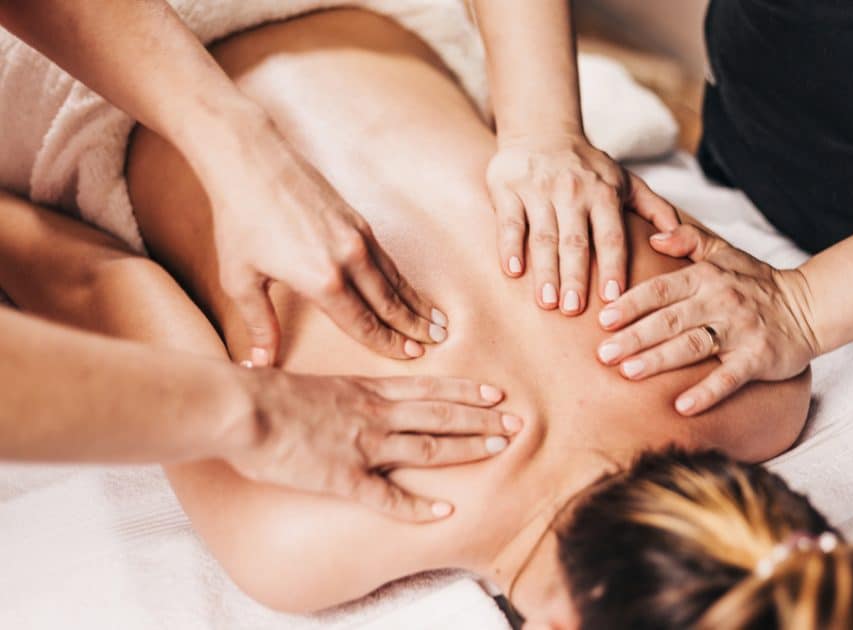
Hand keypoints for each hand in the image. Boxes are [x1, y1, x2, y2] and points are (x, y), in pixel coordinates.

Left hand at [193, 110, 447, 366]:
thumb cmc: (239, 220)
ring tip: (438, 320)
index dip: (388, 343)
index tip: (411, 356)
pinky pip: (386, 258)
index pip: (363, 323)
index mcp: (321, 280)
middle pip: (389, 303)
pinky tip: (408, 287)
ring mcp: (356, 237)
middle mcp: (348, 260)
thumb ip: (259, 325)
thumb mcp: (240, 280)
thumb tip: (261, 364)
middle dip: (414, 326)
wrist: (250, 160)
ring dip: (416, 302)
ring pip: (394, 279)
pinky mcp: (357, 219)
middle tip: (438, 342)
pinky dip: (402, 278)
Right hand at [227, 371, 521, 521]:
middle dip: (483, 418)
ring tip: (502, 448)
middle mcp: (374, 414)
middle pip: (441, 414)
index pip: (429, 388)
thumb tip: (346, 398)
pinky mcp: (344, 477)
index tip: (495, 391)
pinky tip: (444, 512)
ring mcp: (363, 445)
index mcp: (366, 391)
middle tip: (519, 422)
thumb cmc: (268, 394)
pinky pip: (388, 497)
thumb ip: (340, 393)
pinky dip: (418, 506)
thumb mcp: (315, 385)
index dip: (466, 390)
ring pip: (428, 446)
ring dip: (468, 447)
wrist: (242, 408)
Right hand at [486, 132, 679, 314]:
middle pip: (575, 241)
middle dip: (574, 277)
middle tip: (573, 309)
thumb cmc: (586, 167)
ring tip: (547, 302)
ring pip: (543, 237)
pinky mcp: (508, 189)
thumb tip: (680, 235)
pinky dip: (510, 247)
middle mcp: (572, 191)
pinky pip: (509, 222)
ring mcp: (538, 190)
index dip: (612, 267)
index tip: (613, 297)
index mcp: (603, 193)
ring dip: (545, 271)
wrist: (541, 131)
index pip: (610, 236)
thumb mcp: (625, 180)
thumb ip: (654, 207)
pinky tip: (514, 271)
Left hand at [595, 224, 818, 414]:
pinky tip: (682, 407)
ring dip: (659, 360)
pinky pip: (729, 377)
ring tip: (628, 372)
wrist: (809, 307)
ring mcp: (740, 330)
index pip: (660, 290)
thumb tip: (653, 235)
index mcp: (706, 277)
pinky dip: (706, 392)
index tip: (603, 319)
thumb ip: (687, 240)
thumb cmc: (756, 282)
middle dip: (634, 336)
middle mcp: (720, 301)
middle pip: (669, 319)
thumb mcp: (724, 252)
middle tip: (603, 353)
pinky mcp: (758, 358)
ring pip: (692, 345)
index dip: (630, 304)